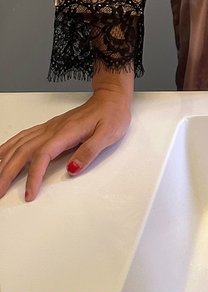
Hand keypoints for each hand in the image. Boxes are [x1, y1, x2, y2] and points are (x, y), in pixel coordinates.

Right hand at [0, 74, 132, 201]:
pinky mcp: (48, 128)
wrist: (111, 97)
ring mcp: (48, 128)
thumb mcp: (109, 134)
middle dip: (7, 173)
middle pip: (23, 151)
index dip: (33, 176)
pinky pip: (22, 137)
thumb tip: (72, 168)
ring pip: (19, 144)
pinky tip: (0, 156)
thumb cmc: (112, 114)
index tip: (30, 194)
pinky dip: (7, 147)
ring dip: (4, 161)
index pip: (43, 155)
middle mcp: (53, 129)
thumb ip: (90, 151)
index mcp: (66, 132)